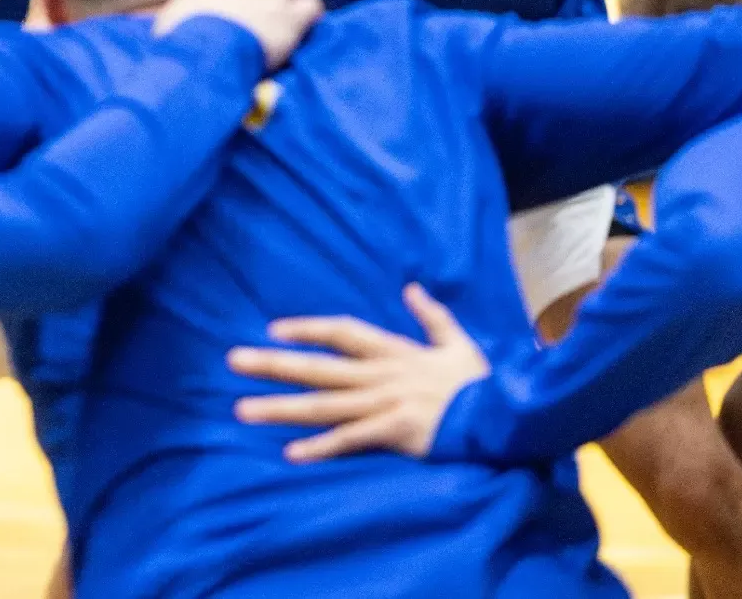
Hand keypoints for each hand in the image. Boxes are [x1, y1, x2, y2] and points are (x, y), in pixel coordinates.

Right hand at [154, 0, 320, 68]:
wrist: (209, 52)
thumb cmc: (182, 45)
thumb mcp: (161, 27)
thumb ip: (151, 17)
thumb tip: (117, 14)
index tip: (225, 9)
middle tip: (255, 23)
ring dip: (286, 5)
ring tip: (284, 23)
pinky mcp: (292, 15)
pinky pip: (311, 5)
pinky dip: (310, 15)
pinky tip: (309, 25)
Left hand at [226, 284, 487, 461]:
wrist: (508, 417)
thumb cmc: (482, 384)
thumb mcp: (457, 342)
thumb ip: (431, 316)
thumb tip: (411, 288)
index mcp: (394, 352)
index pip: (341, 332)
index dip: (306, 328)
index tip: (273, 329)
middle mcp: (381, 375)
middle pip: (318, 367)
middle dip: (274, 364)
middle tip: (232, 361)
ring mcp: (386, 404)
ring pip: (324, 404)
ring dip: (281, 407)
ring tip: (242, 409)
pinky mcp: (396, 432)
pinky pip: (352, 440)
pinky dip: (322, 447)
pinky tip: (290, 453)